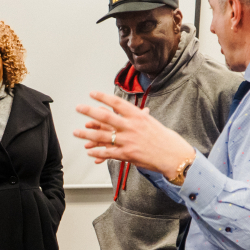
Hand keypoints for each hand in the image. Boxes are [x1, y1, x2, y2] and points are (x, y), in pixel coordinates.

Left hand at [73, 91, 195, 177]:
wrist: (174, 156)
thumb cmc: (164, 138)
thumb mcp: (152, 123)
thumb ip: (141, 117)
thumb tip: (138, 111)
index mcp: (138, 116)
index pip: (117, 103)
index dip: (103, 97)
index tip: (92, 93)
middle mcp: (131, 126)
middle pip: (106, 117)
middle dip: (90, 111)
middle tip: (78, 107)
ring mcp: (128, 140)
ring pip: (103, 136)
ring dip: (87, 135)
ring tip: (76, 132)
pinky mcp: (127, 154)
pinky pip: (108, 152)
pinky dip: (97, 152)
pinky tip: (89, 151)